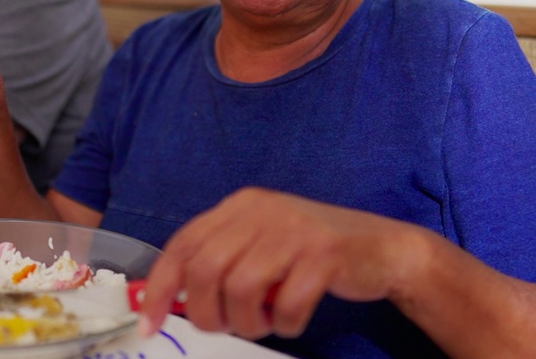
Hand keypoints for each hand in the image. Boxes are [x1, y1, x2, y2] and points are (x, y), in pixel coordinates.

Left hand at [136, 187, 419, 340]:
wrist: (384, 247)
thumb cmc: (313, 254)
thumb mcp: (262, 244)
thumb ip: (222, 260)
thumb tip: (171, 299)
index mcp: (241, 206)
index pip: (183, 244)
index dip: (161, 287)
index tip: (151, 323)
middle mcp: (262, 211)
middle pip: (206, 269)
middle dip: (206, 313)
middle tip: (226, 328)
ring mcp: (294, 230)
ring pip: (241, 288)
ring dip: (247, 322)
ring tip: (263, 324)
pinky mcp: (324, 254)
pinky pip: (288, 304)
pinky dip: (286, 324)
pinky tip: (293, 319)